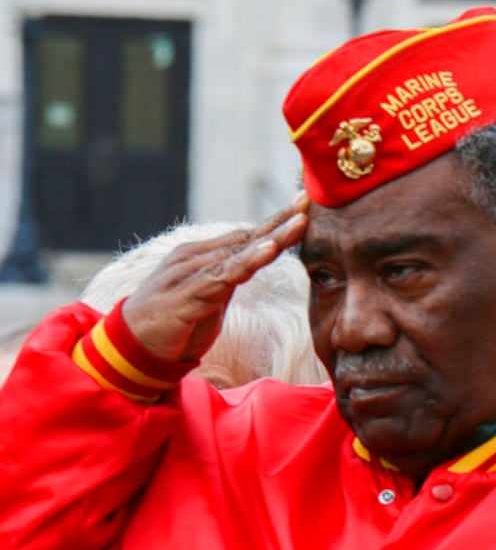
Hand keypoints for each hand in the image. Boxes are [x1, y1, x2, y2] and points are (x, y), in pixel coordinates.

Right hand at [121, 195, 308, 363]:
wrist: (133, 347)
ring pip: (240, 253)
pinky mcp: (187, 296)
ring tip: (298, 222)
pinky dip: (247, 263)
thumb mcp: (212, 295)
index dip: (277, 223)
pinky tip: (267, 251)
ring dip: (272, 238)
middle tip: (308, 202)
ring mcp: (191, 274)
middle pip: (247, 238)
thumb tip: (254, 261)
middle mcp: (197, 258)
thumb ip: (231, 276)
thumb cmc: (176, 322)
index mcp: (204, 257)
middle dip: (280, 221)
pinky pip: (223, 276)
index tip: (305, 206)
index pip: (247, 236)